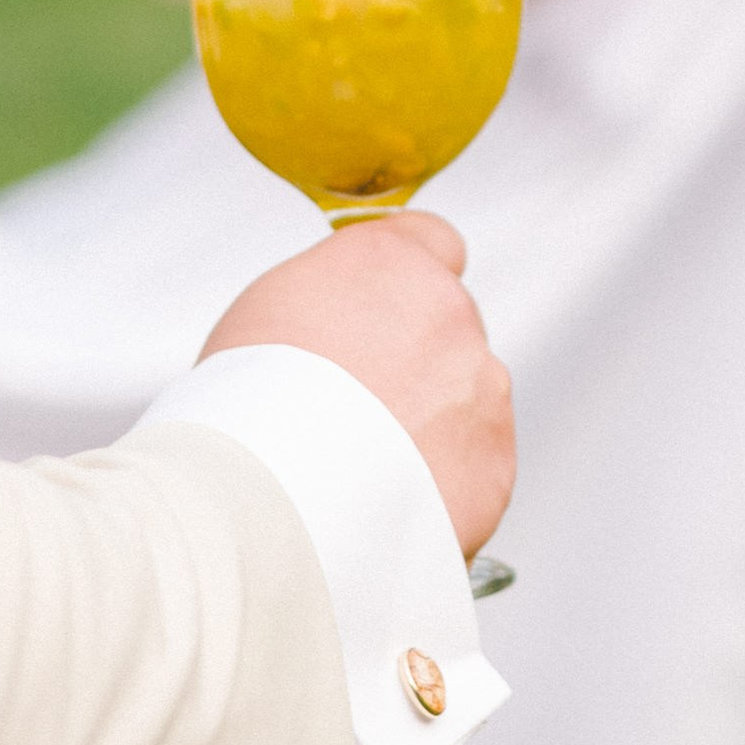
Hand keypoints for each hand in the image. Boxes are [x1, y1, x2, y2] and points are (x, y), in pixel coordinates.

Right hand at [199, 211, 514, 560]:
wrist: (271, 502)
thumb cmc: (249, 409)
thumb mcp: (268, 312)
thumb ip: (331, 301)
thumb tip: (342, 323)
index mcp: (390, 265)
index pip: (432, 243)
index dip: (411, 281)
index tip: (394, 310)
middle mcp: (449, 317)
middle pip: (449, 332)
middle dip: (416, 366)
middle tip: (357, 412)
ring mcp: (481, 391)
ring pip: (467, 402)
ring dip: (432, 428)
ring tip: (363, 470)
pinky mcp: (494, 465)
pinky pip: (476, 470)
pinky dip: (443, 487)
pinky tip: (387, 502)